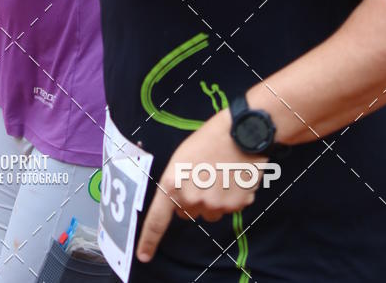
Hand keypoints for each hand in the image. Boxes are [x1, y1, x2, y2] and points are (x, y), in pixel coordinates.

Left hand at [136, 109, 260, 262]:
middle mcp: (192, 198)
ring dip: (213, 201)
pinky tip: (234, 177)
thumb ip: (176, 183)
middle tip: (201, 177)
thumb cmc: (209, 138)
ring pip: (210, 213)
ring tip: (220, 174)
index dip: (149, 240)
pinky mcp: (236, 205)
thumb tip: (178, 202)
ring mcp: (215, 204)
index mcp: (173, 183)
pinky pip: (229, 208)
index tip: (144, 255)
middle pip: (187, 213)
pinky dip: (231, 197)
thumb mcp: (182, 157)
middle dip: (192, 200)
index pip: (157, 219)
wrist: (241, 131)